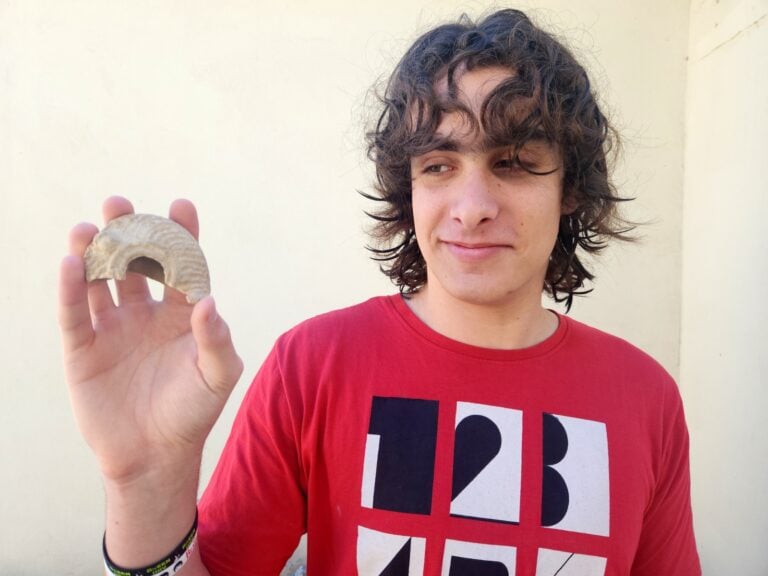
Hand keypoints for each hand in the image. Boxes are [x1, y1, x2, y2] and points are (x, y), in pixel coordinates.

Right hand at [58, 196, 242, 484]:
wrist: (155, 455)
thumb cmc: (193, 413)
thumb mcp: (217, 376)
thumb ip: (217, 340)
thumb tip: (207, 301)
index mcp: (183, 314)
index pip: (182, 265)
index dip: (181, 235)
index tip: (180, 206)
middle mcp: (147, 313)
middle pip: (135, 263)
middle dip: (128, 233)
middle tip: (121, 205)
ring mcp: (113, 327)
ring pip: (100, 280)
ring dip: (93, 252)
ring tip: (89, 228)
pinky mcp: (84, 347)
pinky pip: (75, 311)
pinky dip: (71, 287)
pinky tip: (71, 262)